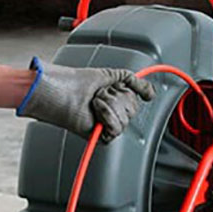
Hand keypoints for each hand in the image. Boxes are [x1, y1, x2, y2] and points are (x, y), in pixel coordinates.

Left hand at [17, 57, 155, 142]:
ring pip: (125, 120)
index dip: (123, 91)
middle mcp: (111, 114)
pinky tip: (96, 111)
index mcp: (114, 101)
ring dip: (109, 106)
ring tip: (95, 102)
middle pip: (132, 110)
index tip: (109, 86)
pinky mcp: (98, 136)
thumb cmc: (75, 83)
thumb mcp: (111, 75)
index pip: (134, 100)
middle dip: (115, 97)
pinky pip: (116, 130)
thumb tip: (152, 93)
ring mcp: (105, 126)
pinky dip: (107, 117)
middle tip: (98, 94)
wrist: (61, 91)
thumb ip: (133, 81)